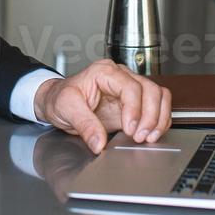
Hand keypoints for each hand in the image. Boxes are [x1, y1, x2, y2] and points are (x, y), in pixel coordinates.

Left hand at [32, 59, 172, 153]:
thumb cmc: (60, 98)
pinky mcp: (132, 104)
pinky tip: (151, 134)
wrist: (56, 101)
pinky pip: (156, 106)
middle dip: (150, 116)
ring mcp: (129, 89)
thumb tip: (99, 142)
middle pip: (150, 89)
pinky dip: (159, 120)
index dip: (135, 109)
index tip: (130, 129)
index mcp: (105, 71)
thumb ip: (84, 124)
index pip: (131, 87)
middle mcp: (120, 76)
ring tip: (149, 137)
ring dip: (158, 118)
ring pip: (158, 96)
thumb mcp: (66, 108)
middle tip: (141, 136)